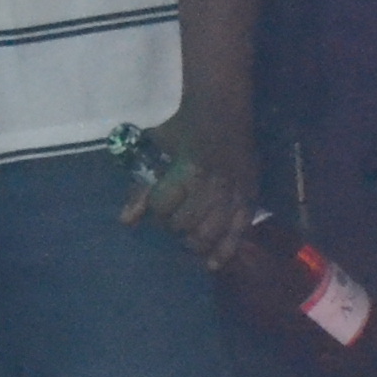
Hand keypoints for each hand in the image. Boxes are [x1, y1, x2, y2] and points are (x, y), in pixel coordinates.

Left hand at [118, 104, 258, 268]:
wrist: (222, 112)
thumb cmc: (182, 127)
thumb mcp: (154, 150)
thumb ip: (140, 187)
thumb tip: (127, 220)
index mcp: (188, 171)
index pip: (163, 207)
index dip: (155, 209)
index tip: (157, 204)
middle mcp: (213, 187)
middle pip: (185, 224)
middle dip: (174, 226)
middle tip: (173, 219)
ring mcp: (234, 195)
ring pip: (210, 233)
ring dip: (195, 241)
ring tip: (188, 239)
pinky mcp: (249, 199)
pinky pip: (238, 232)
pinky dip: (225, 250)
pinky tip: (212, 264)